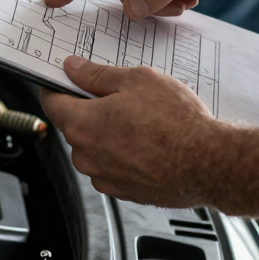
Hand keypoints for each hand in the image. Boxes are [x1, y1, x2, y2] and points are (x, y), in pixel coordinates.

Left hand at [41, 57, 224, 206]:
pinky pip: (113, 165)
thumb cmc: (176, 122)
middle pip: (75, 125)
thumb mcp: (137, 80)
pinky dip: (124, 152)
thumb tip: (73, 69)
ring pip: (95, 146)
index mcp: (82, 125)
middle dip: (91, 108)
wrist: (207, 163)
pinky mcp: (123, 191)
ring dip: (109, 132)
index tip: (67, 77)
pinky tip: (149, 141)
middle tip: (121, 94)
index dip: (57, 85)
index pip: (51, 102)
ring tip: (143, 119)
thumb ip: (97, 75)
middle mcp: (86, 156)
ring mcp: (104, 177)